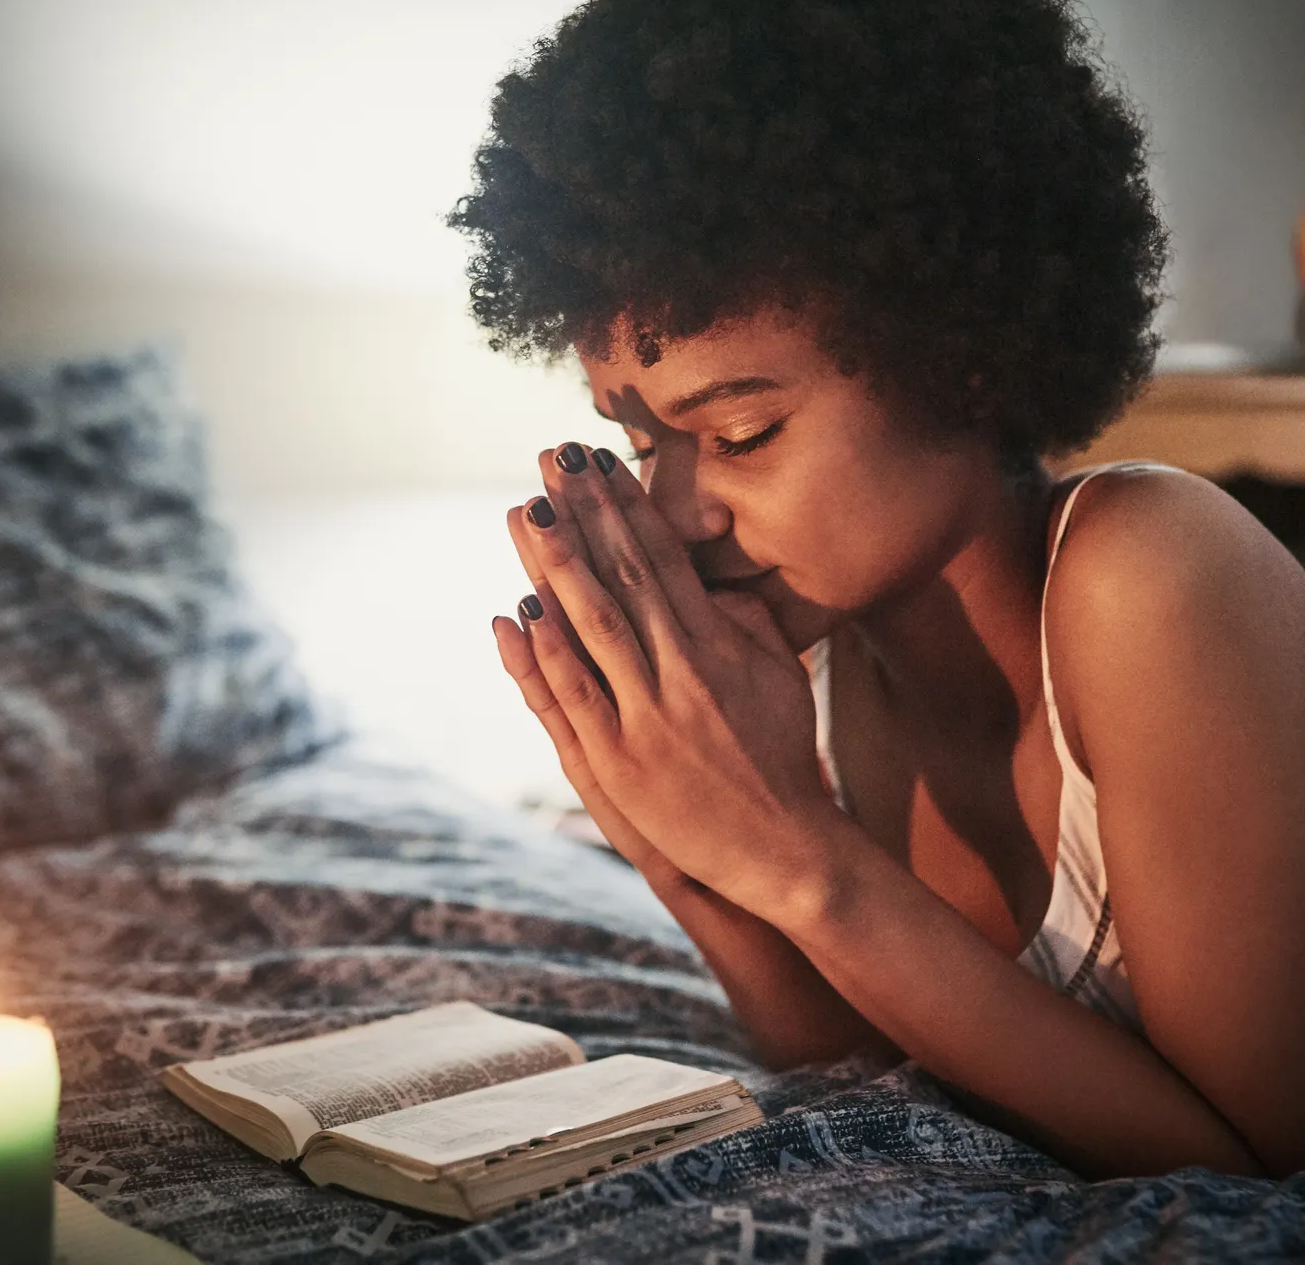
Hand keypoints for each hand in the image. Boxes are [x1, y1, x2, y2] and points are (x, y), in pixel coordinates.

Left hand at [492, 443, 840, 920]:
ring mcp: (649, 716)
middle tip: (552, 458)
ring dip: (558, 564)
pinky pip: (577, 696)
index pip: (664, 558)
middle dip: (587, 512)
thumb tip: (710, 578)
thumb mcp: (782, 674)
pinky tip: (519, 609)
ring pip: (595, 625)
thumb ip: (747, 621)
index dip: (627, 505)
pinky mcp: (621, 763)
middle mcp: (683, 670)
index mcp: (720, 643)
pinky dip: (546, 652)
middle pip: (625, 575)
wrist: (785, 847)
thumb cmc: (782, 755)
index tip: (598, 459)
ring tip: (528, 510)